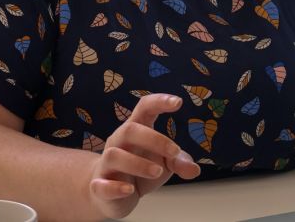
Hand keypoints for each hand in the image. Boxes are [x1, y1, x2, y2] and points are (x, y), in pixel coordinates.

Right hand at [87, 93, 199, 218]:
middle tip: (174, 151)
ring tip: (158, 172)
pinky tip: (130, 190)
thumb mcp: (164, 164)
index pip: (144, 107)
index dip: (159, 101)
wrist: (110, 194)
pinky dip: (115, 187)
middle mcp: (118, 142)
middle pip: (129, 129)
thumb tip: (194, 170)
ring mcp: (106, 164)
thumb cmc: (140, 169)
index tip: (179, 102)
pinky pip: (102, 185)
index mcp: (135, 130)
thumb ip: (179, 162)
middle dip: (153, 139)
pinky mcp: (99, 186)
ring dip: (138, 164)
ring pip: (114, 155)